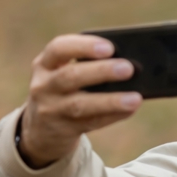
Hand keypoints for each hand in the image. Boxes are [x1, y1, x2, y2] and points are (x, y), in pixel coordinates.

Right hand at [18, 35, 142, 167]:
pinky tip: (130, 109)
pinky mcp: (64, 130)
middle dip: (101, 71)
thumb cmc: (64, 89)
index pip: (58, 48)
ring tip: (135, 98)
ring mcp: (51, 110)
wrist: (41, 127)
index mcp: (45, 64)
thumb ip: (88, 64)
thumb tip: (132, 64)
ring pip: (80, 105)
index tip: (109, 47)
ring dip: (110, 101)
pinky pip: (92, 122)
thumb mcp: (63, 72)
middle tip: (128, 68)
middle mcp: (43, 86)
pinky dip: (113, 115)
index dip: (83, 46)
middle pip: (70, 76)